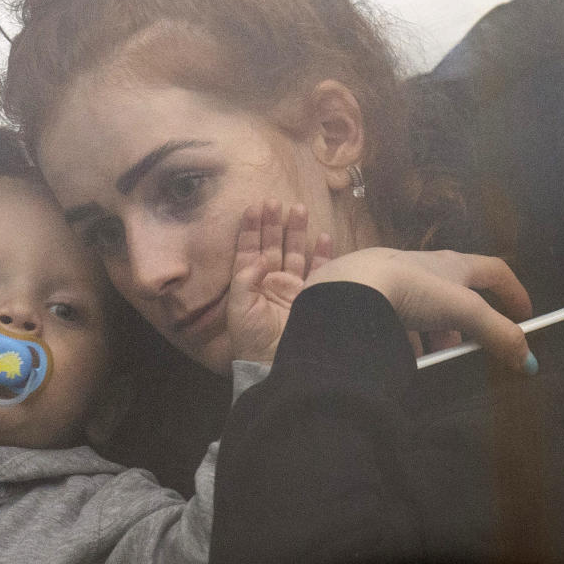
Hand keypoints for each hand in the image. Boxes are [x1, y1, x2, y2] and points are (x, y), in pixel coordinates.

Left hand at [226, 200, 332, 364]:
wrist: (276, 363)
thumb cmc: (252, 338)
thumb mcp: (240, 308)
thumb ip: (246, 279)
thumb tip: (260, 256)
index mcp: (249, 283)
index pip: (248, 250)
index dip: (250, 229)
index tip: (253, 207)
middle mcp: (270, 282)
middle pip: (272, 245)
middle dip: (273, 223)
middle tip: (275, 200)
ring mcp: (292, 288)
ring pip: (295, 252)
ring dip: (297, 231)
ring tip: (299, 208)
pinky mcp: (311, 295)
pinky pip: (319, 270)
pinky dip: (322, 254)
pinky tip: (323, 236)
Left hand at [305, 247, 535, 371]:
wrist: (349, 288)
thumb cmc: (412, 290)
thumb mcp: (464, 311)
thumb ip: (498, 334)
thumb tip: (529, 361)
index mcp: (451, 264)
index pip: (493, 270)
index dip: (513, 290)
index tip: (525, 314)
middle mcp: (421, 266)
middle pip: (455, 292)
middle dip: (467, 319)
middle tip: (472, 345)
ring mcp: (391, 278)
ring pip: (421, 305)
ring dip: (434, 329)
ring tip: (436, 355)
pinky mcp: (366, 294)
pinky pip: (391, 316)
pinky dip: (402, 335)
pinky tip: (400, 353)